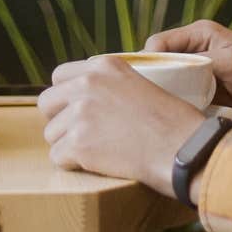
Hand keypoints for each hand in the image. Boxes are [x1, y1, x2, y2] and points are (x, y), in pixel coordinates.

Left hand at [37, 56, 206, 193]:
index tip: (76, 110)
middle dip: (59, 120)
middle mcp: (87, 84)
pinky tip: (94, 165)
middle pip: (46, 103)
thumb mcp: (142, 84)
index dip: (65, 96)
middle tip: (80, 134)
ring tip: (96, 152)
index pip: (59, 76)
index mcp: (103, 66)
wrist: (185, 149)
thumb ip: (111, 85)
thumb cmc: (174, 123)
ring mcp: (80, 114)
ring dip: (68, 146)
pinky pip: (57, 158)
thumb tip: (88, 98)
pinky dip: (72, 165)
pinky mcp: (78, 143)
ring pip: (51, 134)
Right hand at [146, 20, 231, 135]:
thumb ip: (197, 62)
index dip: (148, 60)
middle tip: (146, 101)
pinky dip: (175, 110)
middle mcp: (194, 54)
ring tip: (158, 112)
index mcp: (200, 35)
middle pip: (158, 65)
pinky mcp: (201, 100)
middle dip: (152, 81)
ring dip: (164, 98)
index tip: (145, 81)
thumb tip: (164, 68)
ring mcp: (197, 79)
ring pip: (166, 86)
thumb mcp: (231, 62)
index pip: (159, 43)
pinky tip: (172, 121)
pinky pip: (179, 103)